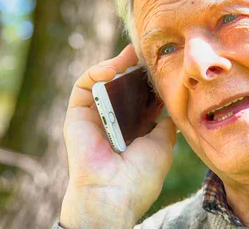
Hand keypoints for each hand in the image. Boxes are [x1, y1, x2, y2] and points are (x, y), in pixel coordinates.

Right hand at [60, 45, 176, 227]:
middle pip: (121, 86)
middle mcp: (112, 121)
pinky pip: (84, 86)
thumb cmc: (140, 176)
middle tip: (146, 52)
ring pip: (103, 82)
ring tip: (132, 55)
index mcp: (132, 130)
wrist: (113, 195)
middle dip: (133, 67)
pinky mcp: (76, 114)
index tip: (162, 65)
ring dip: (116, 65)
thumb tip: (172, 105)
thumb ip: (165, 123)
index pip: (139, 97)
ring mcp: (94, 117)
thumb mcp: (162, 145)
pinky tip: (112, 69)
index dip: (148, 80)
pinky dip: (97, 73)